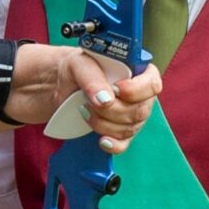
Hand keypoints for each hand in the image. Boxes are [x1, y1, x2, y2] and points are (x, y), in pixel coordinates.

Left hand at [8, 47, 161, 152]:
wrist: (56, 86)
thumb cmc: (72, 69)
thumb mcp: (78, 64)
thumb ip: (92, 78)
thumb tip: (105, 98)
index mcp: (135, 71)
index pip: (152, 83)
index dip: (137, 90)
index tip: (117, 90)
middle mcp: (137, 94)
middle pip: (141, 110)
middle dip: (114, 110)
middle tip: (91, 102)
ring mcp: (129, 115)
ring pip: (130, 128)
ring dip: (105, 124)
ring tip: (85, 111)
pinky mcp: (118, 131)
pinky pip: (124, 144)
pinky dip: (113, 144)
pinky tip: (101, 140)